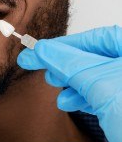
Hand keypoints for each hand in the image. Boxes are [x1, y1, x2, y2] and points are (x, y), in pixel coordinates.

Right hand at [17, 25, 121, 141]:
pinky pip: (104, 93)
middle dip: (67, 65)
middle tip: (43, 71)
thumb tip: (45, 51)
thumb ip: (70, 65)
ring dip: (73, 83)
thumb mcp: (100, 86)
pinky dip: (85, 96)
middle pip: (97, 56)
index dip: (63, 45)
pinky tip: (70, 102)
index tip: (37, 52)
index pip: (97, 38)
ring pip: (98, 76)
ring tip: (57, 90)